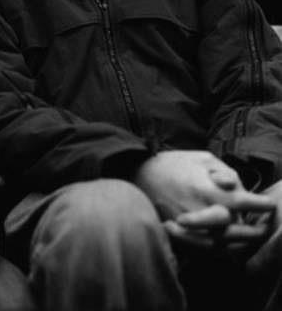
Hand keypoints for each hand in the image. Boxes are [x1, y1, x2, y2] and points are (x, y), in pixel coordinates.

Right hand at [134, 151, 274, 248]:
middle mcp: (202, 209)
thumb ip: (223, 170)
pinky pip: (204, 249)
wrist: (138, 173)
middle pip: (237, 229)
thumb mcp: (200, 157)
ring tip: (249, 239)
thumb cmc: (172, 163)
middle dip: (254, 230)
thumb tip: (236, 186)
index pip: (244, 202)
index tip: (269, 204)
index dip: (261, 204)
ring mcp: (190, 224)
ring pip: (223, 243)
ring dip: (239, 243)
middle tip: (263, 228)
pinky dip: (219, 250)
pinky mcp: (179, 232)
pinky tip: (227, 246)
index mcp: (209, 189)